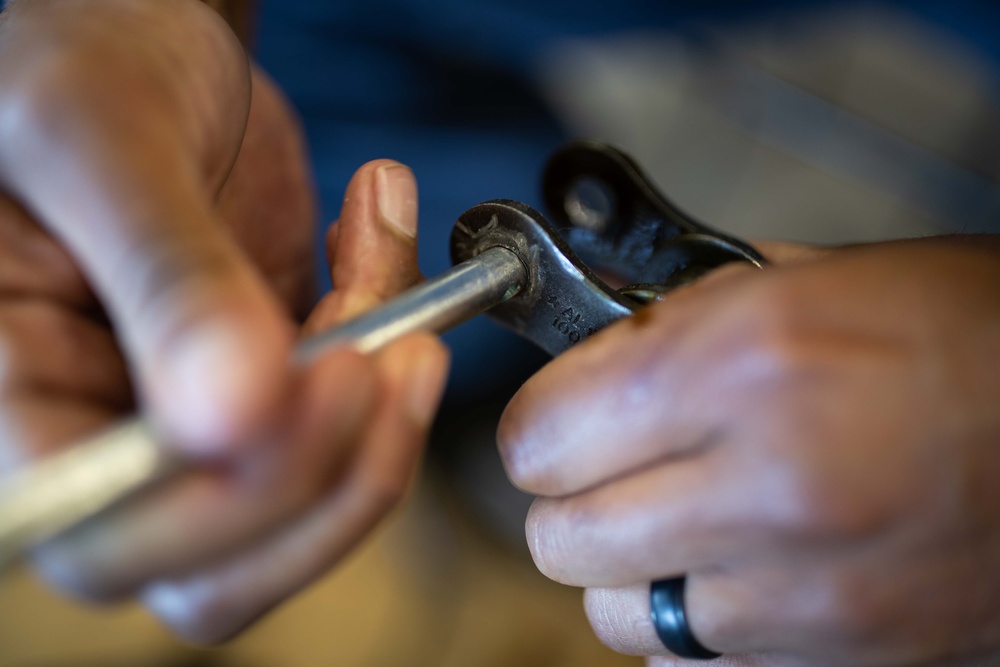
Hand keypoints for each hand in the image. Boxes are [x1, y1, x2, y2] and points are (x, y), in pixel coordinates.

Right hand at [0, 0, 447, 642]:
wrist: (133, 32)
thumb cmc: (71, 58)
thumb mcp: (95, 137)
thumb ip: (163, 278)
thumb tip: (232, 414)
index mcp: (9, 399)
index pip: (101, 535)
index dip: (227, 498)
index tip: (327, 378)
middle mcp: (97, 437)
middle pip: (220, 567)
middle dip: (335, 471)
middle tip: (398, 352)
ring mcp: (195, 422)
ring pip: (307, 507)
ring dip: (383, 409)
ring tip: (384, 258)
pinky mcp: (274, 382)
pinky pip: (359, 416)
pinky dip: (395, 326)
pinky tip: (373, 227)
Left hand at [498, 237, 999, 665]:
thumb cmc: (972, 339)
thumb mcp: (817, 280)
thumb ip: (681, 319)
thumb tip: (589, 352)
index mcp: (749, 362)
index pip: (542, 433)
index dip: (543, 423)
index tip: (563, 417)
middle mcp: (766, 486)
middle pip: (558, 537)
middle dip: (570, 497)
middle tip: (617, 466)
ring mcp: (801, 594)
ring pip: (612, 615)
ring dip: (628, 567)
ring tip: (684, 521)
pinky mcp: (833, 661)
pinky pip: (687, 663)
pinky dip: (688, 624)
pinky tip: (737, 571)